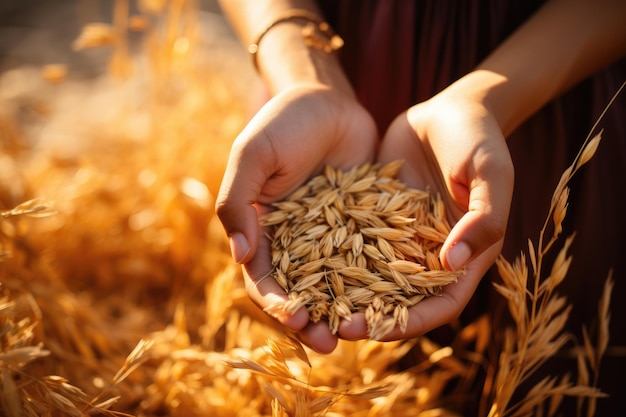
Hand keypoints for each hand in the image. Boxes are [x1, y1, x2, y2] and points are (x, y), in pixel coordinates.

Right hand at [216, 83, 377, 352]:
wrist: (328, 98)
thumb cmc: (282, 123)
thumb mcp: (252, 155)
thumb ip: (238, 201)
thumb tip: (238, 255)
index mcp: (262, 232)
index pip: (263, 278)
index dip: (276, 302)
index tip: (295, 318)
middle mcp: (296, 242)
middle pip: (301, 292)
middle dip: (313, 321)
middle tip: (330, 344)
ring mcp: (332, 238)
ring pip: (338, 285)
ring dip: (346, 311)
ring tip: (361, 332)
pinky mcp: (364, 227)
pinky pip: (370, 260)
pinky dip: (378, 282)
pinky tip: (394, 301)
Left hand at [338, 87, 513, 340]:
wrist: (451, 108)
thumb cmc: (479, 139)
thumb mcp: (490, 173)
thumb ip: (482, 217)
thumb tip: (452, 262)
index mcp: (466, 255)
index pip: (440, 304)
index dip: (410, 322)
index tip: (376, 331)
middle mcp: (431, 254)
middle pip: (401, 301)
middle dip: (371, 318)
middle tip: (335, 327)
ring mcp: (402, 238)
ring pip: (373, 278)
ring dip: (347, 295)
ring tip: (315, 305)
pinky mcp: (378, 218)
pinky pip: (355, 242)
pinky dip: (335, 256)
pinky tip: (304, 263)